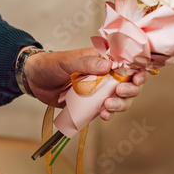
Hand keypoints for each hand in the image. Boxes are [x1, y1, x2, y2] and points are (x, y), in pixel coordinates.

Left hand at [24, 47, 147, 120]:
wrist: (34, 80)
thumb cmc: (51, 64)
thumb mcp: (67, 60)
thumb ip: (87, 62)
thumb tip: (109, 65)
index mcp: (104, 59)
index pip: (129, 62)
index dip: (138, 70)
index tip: (137, 78)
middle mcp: (106, 74)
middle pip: (131, 83)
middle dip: (131, 90)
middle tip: (120, 92)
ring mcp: (101, 90)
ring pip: (122, 98)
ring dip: (120, 104)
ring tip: (108, 107)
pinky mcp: (93, 104)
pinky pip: (107, 110)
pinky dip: (109, 114)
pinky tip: (103, 115)